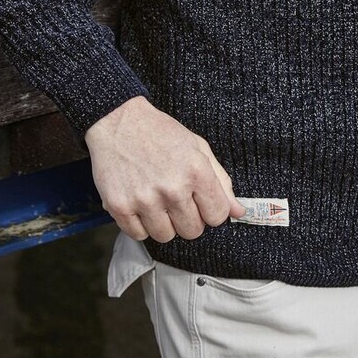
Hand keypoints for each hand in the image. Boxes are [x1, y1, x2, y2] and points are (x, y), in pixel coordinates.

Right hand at [84, 96, 245, 242]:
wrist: (117, 121)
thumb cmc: (161, 134)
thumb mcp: (198, 149)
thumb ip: (221, 182)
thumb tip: (239, 212)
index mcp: (196, 172)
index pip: (217, 216)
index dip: (210, 211)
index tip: (200, 202)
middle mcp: (172, 188)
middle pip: (192, 231)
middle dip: (187, 219)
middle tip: (175, 199)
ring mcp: (144, 199)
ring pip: (166, 236)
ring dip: (163, 223)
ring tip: (156, 200)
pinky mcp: (119, 206)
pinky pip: (138, 235)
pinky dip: (140, 225)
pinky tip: (139, 204)